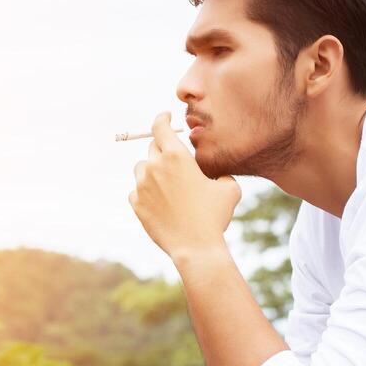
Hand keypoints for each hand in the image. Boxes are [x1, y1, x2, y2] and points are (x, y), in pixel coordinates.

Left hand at [128, 112, 241, 259]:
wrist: (195, 247)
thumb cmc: (214, 216)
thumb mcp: (229, 188)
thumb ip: (221, 171)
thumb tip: (216, 171)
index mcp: (176, 156)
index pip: (160, 126)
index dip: (162, 119)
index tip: (166, 117)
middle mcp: (155, 167)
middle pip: (152, 147)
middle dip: (163, 149)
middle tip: (174, 160)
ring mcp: (141, 186)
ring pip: (142, 168)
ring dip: (152, 170)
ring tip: (168, 183)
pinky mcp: (136, 203)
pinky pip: (136, 190)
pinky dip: (145, 191)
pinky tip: (160, 201)